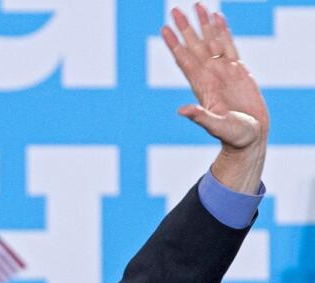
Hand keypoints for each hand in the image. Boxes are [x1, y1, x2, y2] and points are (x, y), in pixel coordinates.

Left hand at [162, 4, 267, 150]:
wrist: (250, 137)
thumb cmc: (233, 135)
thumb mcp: (216, 126)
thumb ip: (200, 117)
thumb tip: (182, 110)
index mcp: (202, 85)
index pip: (184, 59)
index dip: (174, 44)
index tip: (164, 28)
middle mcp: (210, 75)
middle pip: (195, 45)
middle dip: (186, 28)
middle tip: (174, 10)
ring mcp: (224, 71)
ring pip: (212, 42)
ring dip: (203, 25)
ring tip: (197, 6)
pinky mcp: (239, 71)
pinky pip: (229, 46)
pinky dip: (223, 31)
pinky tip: (218, 18)